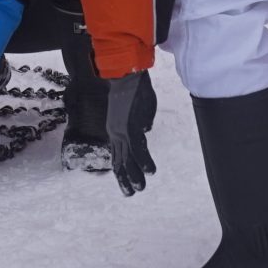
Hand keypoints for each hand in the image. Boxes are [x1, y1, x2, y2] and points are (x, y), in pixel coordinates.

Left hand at [106, 72, 157, 195]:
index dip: (122, 170)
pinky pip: (138, 148)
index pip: (118, 155)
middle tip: (131, 194)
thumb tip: (146, 131)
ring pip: (127, 159)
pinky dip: (144, 161)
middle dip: (126, 179)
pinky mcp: (129, 127)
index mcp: (116, 131)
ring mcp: (122, 132)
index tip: (127, 184)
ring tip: (140, 189)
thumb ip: (142, 122)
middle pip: (120, 161)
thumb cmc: (133, 89)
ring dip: (135, 175)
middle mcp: (116, 134)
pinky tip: (150, 171)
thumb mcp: (139, 110)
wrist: (126, 74)